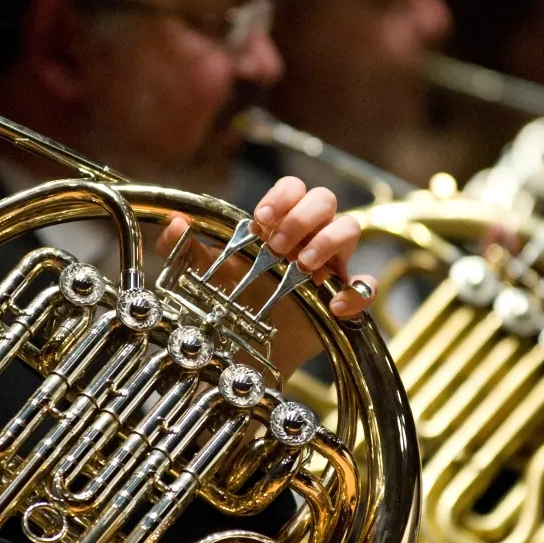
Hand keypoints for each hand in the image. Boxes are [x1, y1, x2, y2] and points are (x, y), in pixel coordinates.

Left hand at [156, 176, 375, 375]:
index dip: (282, 196)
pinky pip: (366, 287)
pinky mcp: (342, 302)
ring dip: (328, 241)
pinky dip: (357, 292)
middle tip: (276, 247)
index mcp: (278, 225)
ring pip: (350, 228)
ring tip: (302, 267)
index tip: (260, 220)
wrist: (241, 354)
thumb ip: (182, 248)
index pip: (294, 188)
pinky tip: (334, 306)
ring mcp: (329, 268)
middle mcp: (307, 239)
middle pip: (325, 199)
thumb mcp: (201, 275)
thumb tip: (177, 221)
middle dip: (302, 217)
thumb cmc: (227, 303)